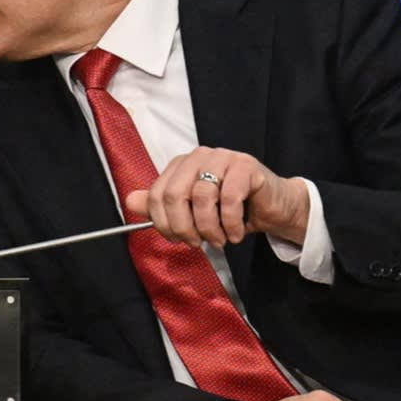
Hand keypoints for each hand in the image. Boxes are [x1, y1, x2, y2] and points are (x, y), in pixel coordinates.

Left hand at [123, 147, 310, 248]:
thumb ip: (160, 206)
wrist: (270, 207)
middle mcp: (198, 157)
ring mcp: (222, 157)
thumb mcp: (191, 212)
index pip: (156, 195)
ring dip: (210, 228)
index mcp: (180, 166)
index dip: (164, 224)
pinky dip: (230, 222)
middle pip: (174, 195)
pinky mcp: (245, 165)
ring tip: (220, 240)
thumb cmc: (230, 210)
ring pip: (202, 197)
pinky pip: (229, 197)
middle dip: (184, 227)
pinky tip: (235, 233)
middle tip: (198, 243)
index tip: (178, 240)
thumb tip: (129, 202)